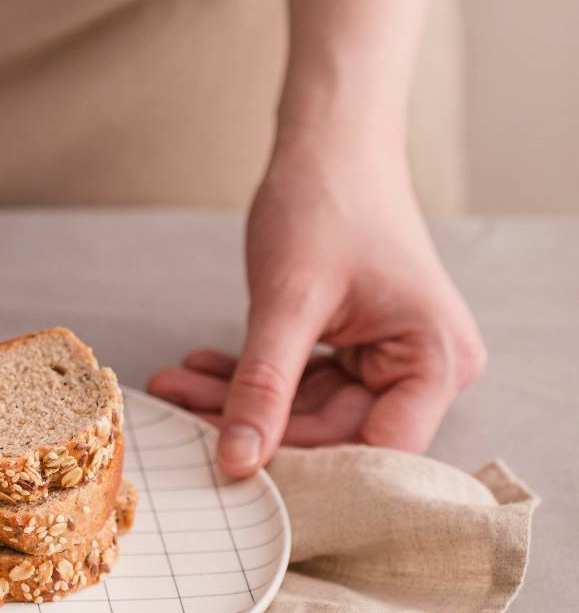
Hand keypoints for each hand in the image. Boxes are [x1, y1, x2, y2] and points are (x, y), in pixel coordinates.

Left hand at [147, 134, 485, 477]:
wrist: (330, 142)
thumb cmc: (327, 201)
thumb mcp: (288, 300)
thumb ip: (265, 386)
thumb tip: (238, 462)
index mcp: (437, 361)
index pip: (375, 450)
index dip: (306, 466)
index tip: (235, 470)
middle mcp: (429, 368)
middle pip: (338, 434)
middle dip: (255, 424)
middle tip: (181, 416)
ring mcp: (393, 358)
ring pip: (309, 410)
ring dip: (240, 400)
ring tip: (175, 385)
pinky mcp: (360, 348)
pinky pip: (303, 383)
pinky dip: (253, 377)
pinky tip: (198, 368)